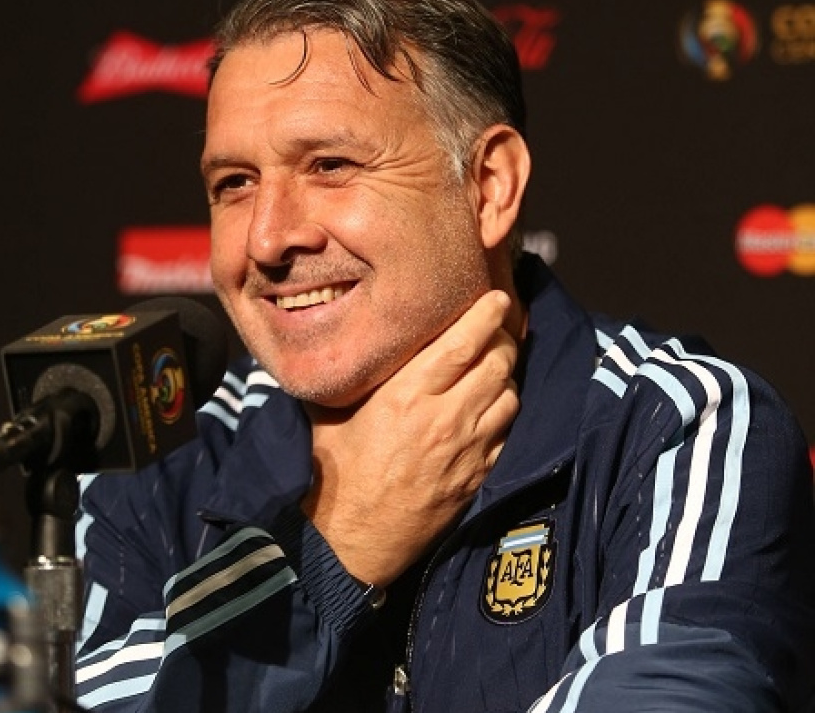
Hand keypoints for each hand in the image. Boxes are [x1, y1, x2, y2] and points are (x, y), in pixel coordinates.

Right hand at [301, 289, 519, 586]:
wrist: (351, 542)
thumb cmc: (334, 476)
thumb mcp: (331, 416)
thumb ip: (351, 379)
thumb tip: (344, 347)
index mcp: (407, 396)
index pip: (463, 344)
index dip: (487, 315)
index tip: (497, 298)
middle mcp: (445, 418)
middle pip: (497, 363)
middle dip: (503, 338)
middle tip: (497, 327)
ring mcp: (468, 450)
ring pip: (510, 395)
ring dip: (506, 375)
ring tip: (494, 365)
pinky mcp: (478, 475)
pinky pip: (507, 432)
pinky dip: (505, 412)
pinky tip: (492, 407)